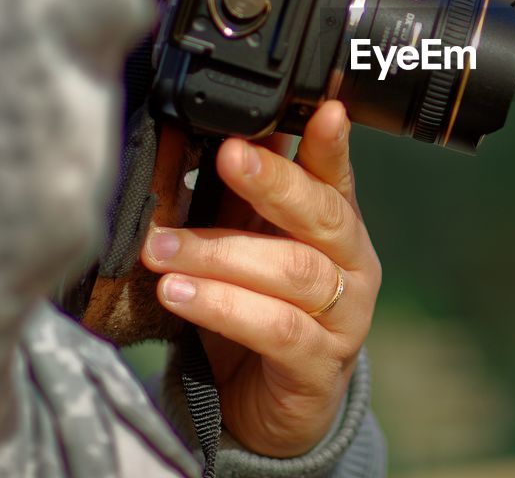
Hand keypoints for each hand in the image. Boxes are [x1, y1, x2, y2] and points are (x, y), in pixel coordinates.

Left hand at [140, 101, 379, 456]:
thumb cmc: (257, 312)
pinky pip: (278, 330)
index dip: (331, 142)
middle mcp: (352, 265)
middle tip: (227, 155)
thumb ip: (233, 198)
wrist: (268, 408)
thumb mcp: (245, 247)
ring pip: (294, 271)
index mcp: (336, 227)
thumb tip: (191, 134)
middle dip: (273, 181)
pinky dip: (225, 307)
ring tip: (162, 248)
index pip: (336, 175)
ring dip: (221, 254)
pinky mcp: (319, 367)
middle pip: (322, 215)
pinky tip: (179, 295)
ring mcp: (344, 318)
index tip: (322, 107)